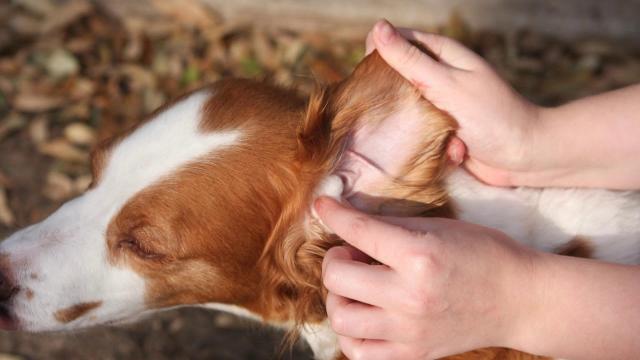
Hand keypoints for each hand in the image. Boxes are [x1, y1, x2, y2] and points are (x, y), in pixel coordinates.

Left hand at [316, 197, 537, 358]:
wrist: (521, 300)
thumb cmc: (484, 254)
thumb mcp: (439, 227)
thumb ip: (391, 228)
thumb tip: (348, 224)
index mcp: (418, 257)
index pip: (357, 231)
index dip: (332, 213)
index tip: (322, 205)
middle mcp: (410, 297)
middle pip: (337, 279)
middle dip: (335, 259)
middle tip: (352, 254)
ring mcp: (410, 331)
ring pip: (340, 319)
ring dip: (339, 297)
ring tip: (358, 287)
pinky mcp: (413, 354)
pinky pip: (359, 352)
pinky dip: (353, 333)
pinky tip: (366, 315)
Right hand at [365, 20, 542, 186]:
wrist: (525, 157)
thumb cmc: (492, 116)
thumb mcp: (447, 84)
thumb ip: (411, 60)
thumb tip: (377, 28)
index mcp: (440, 53)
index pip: (393, 41)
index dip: (377, 55)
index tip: (374, 80)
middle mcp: (436, 76)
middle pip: (393, 78)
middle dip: (393, 98)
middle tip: (412, 114)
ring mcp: (436, 104)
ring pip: (401, 110)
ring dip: (412, 126)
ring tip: (438, 134)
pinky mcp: (438, 130)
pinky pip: (416, 134)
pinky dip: (428, 143)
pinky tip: (451, 150)